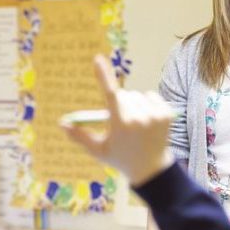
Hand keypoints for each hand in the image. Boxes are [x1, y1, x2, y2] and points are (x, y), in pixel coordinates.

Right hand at [63, 55, 174, 186]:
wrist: (151, 169)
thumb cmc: (120, 158)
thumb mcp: (98, 150)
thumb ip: (80, 136)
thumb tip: (62, 123)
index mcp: (121, 125)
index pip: (110, 95)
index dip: (103, 76)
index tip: (97, 59)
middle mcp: (139, 119)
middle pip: (123, 95)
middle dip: (119, 104)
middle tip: (122, 123)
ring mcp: (155, 116)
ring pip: (137, 95)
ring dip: (133, 104)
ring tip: (135, 124)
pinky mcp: (166, 114)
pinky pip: (151, 96)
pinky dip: (147, 103)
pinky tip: (147, 119)